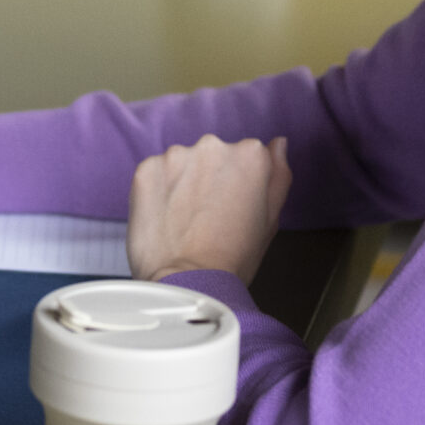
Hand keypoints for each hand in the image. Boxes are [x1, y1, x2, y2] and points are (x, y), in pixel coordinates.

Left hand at [125, 135, 291, 283]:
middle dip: (209, 178)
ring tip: (183, 220)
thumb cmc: (235, 257)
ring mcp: (175, 155)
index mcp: (250, 155)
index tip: (233, 209)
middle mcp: (213, 145)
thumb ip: (278, 175)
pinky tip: (163, 218)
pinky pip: (154, 174)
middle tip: (207, 217)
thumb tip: (278, 143)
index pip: (247, 157)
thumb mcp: (270, 219)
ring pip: (181, 163)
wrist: (187, 280)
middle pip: (212, 156)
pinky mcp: (145, 168)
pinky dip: (157, 191)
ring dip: (181, 183)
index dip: (239, 185)